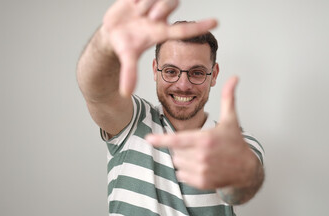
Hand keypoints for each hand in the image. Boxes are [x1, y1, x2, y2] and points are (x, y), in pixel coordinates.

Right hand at [101, 0, 217, 96]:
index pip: (185, 30)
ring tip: (137, 12)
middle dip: (160, 10)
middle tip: (148, 18)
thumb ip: (129, 73)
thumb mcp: (128, 58)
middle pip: (171, 4)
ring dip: (147, 4)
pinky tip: (133, 4)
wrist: (111, 32)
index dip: (200, 27)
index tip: (216, 22)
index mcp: (161, 33)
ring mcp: (153, 4)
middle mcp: (161, 18)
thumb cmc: (125, 45)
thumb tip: (126, 93)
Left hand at [146, 76, 256, 189]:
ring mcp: (202, 170)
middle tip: (198, 145)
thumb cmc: (236, 143)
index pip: (178, 140)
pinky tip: (200, 165)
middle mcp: (202, 156)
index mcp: (206, 140)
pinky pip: (181, 175)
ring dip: (183, 158)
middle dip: (181, 146)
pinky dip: (186, 170)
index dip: (161, 139)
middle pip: (175, 150)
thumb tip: (234, 77)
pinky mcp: (201, 182)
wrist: (246, 170)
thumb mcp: (231, 120)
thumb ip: (228, 98)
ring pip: (177, 162)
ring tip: (199, 155)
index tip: (148, 139)